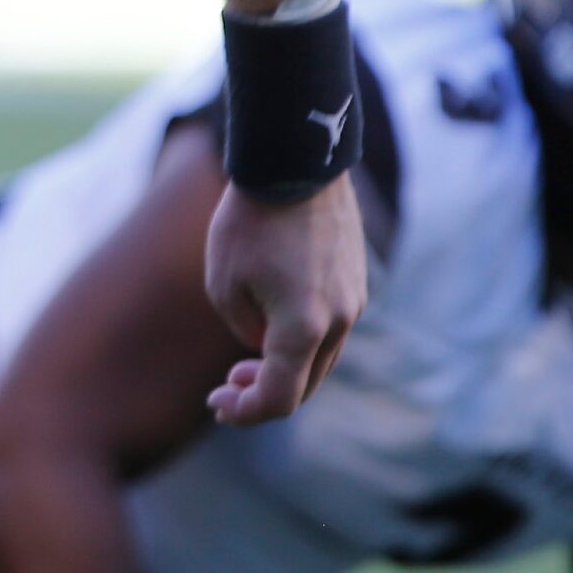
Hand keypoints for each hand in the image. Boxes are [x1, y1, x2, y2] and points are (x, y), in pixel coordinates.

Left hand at [202, 172, 364, 425]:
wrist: (295, 159)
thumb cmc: (250, 218)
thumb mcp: (224, 281)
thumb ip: (244, 327)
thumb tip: (264, 343)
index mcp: (304, 328)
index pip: (280, 398)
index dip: (246, 412)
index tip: (215, 403)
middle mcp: (339, 320)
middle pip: (305, 383)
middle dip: (264, 393)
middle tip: (227, 386)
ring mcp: (354, 299)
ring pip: (320, 355)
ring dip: (285, 365)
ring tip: (244, 358)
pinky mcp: (356, 278)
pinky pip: (330, 324)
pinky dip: (302, 337)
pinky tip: (272, 319)